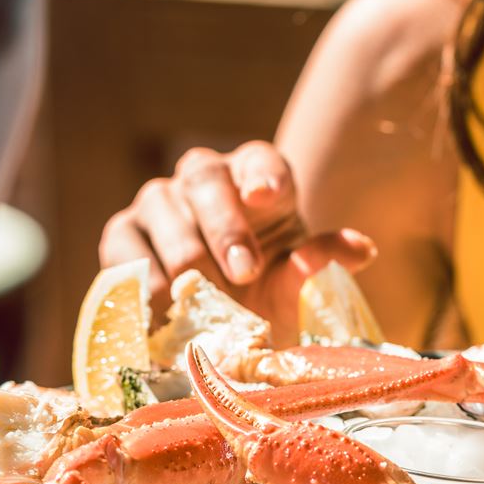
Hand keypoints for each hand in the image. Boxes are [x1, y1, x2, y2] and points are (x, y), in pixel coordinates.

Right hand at [98, 141, 374, 334]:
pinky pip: (125, 248)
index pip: (262, 161)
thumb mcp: (294, 280)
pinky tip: (160, 309)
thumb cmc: (262, 290)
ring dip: (184, 260)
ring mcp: (158, 202)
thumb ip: (320, 260)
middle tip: (244, 273)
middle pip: (206, 179)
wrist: (210, 322)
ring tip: (200, 302)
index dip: (263, 174)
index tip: (267, 196)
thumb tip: (361, 249)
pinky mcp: (122, 234)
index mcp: (256, 177)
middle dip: (225, 227)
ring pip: (164, 213)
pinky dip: (143, 279)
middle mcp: (204, 178)